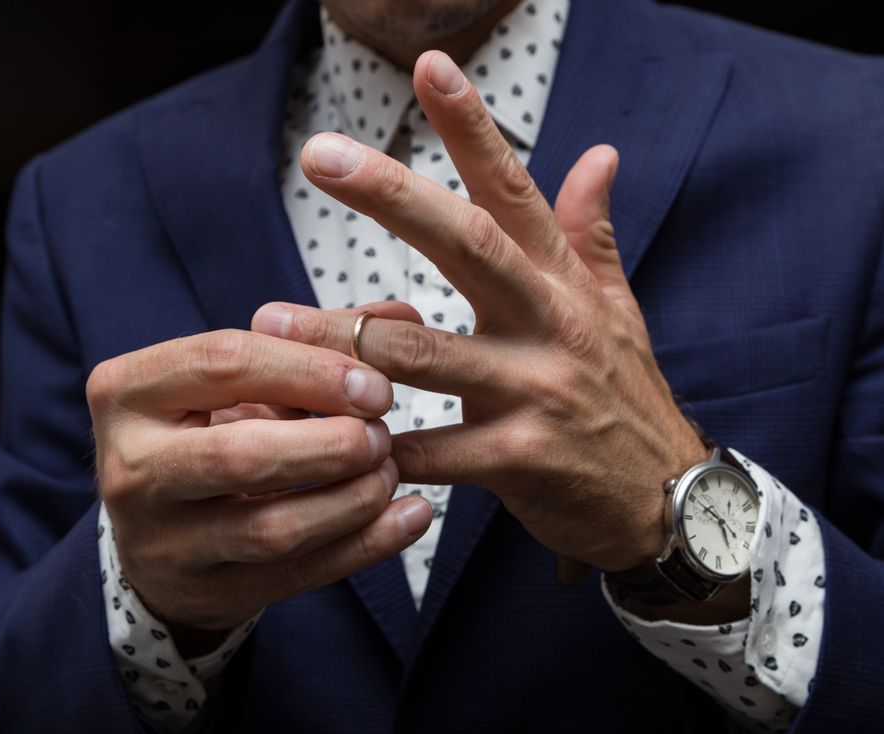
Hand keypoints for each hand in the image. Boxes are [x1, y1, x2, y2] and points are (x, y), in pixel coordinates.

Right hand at [86, 318, 432, 647]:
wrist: (157, 534)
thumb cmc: (206, 433)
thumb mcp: (236, 382)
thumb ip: (313, 345)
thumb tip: (400, 314)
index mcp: (129, 391)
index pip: (225, 362)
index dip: (312, 370)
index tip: (375, 386)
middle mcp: (131, 467)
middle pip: (243, 455)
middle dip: (332, 444)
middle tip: (381, 436)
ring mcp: (162, 541)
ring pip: (273, 528)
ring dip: (352, 499)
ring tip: (389, 473)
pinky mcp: (204, 592)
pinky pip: (297, 576)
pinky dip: (366, 545)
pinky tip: (408, 517)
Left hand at [252, 50, 707, 574]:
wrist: (670, 500)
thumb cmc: (626, 396)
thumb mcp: (618, 310)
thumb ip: (591, 233)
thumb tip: (598, 152)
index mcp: (565, 284)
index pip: (516, 191)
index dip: (474, 128)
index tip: (429, 67)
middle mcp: (552, 324)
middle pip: (469, 246)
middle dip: (393, 197)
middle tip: (322, 155)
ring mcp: (538, 392)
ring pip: (426, 353)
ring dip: (346, 339)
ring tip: (274, 324)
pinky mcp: (522, 460)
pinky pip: (434, 450)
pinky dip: (378, 448)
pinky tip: (326, 439)